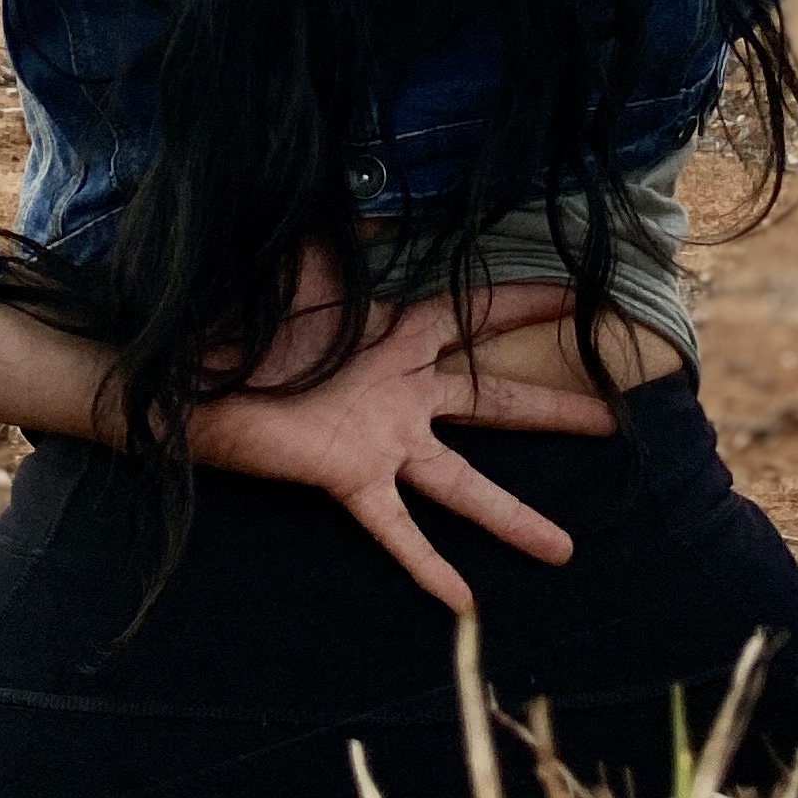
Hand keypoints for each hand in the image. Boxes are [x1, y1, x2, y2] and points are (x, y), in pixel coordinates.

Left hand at [186, 261, 617, 612]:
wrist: (184, 362)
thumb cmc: (241, 306)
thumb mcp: (307, 254)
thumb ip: (352, 233)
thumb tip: (386, 194)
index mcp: (399, 329)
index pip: (482, 310)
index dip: (535, 299)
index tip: (590, 291)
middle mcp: (403, 388)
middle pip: (495, 399)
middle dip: (555, 412)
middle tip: (612, 421)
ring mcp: (382, 438)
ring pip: (462, 481)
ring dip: (512, 516)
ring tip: (565, 549)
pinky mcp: (349, 475)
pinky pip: (394, 527)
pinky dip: (426, 564)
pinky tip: (463, 603)